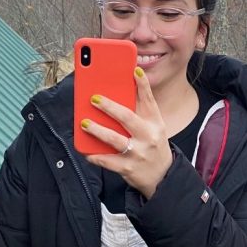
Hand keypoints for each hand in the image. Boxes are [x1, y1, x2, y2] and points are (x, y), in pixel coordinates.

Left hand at [81, 67, 172, 198]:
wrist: (162, 176)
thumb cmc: (152, 145)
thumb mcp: (153, 128)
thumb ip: (138, 112)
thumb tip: (116, 93)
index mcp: (155, 123)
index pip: (149, 100)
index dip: (142, 84)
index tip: (134, 70)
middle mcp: (149, 136)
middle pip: (128, 118)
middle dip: (109, 107)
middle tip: (93, 98)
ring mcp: (139, 152)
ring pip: (115, 140)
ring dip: (98, 131)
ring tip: (85, 123)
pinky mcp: (128, 168)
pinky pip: (108, 161)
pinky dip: (96, 156)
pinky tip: (87, 152)